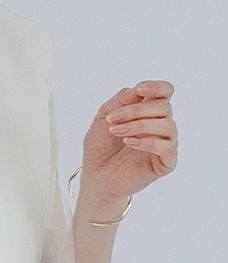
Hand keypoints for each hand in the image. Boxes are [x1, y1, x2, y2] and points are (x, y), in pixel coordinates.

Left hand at [80, 80, 177, 201]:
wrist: (96, 176)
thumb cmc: (100, 147)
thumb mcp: (103, 117)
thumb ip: (120, 101)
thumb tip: (139, 89)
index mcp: (148, 111)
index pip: (165, 92)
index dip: (157, 87)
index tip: (139, 89)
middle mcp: (160, 125)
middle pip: (163, 106)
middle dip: (135, 111)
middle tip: (112, 121)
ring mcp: (165, 143)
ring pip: (167, 125)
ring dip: (138, 126)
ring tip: (117, 132)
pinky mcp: (166, 162)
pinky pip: (167, 147)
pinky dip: (147, 142)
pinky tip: (128, 142)